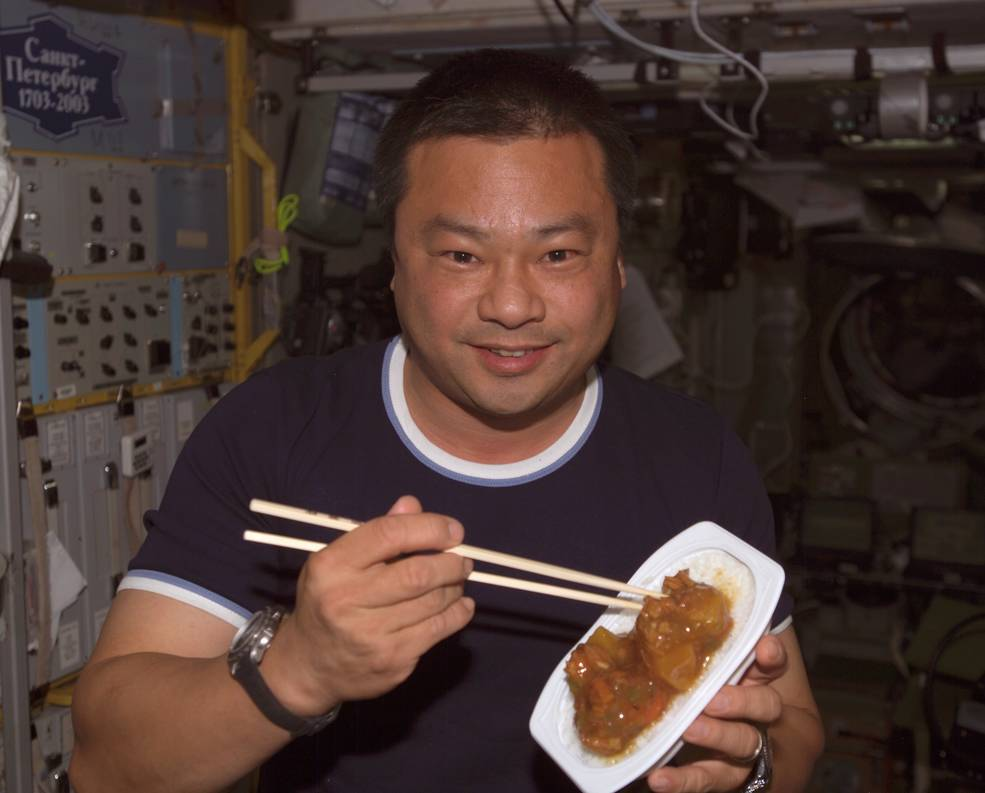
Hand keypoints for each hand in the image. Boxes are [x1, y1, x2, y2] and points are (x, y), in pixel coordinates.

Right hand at [261, 495, 474, 715]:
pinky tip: (461, 605)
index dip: (429, 527)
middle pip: (417, 573)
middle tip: (462, 559)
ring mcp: (370, 634)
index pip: (389, 534)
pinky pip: (437, 630)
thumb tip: (412, 505)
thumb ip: (376, 533)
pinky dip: (458, 613)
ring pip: (432, 602)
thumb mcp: (338, 561)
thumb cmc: (328, 602)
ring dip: (455, 586)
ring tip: (458, 579)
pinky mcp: (392, 660)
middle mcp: (347, 599)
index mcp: (332, 566)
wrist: (309, 667)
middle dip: (450, 563)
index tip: (453, 530)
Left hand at [645, 634, 787, 792]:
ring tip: (688, 729)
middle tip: (713, 698)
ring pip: (742, 745)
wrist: (763, 750)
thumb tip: (676, 602)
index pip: (774, 664)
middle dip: (740, 702)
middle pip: (765, 707)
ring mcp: (746, 749)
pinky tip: (660, 778)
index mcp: (761, 681)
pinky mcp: (725, 774)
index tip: (764, 649)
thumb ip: (709, 644)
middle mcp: (761, 716)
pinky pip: (708, 780)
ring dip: (716, 737)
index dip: (771, 657)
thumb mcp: (720, 666)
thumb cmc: (722, 691)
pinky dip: (683, 781)